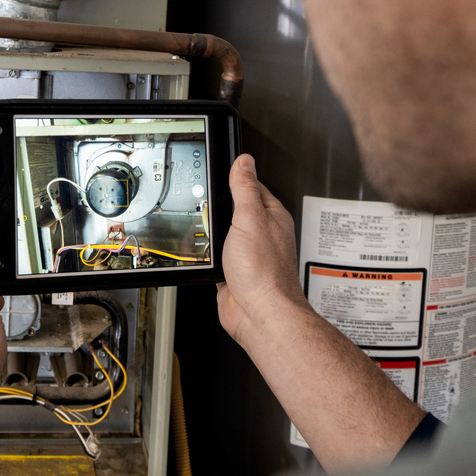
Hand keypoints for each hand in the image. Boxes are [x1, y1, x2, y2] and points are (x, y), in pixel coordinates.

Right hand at [217, 154, 308, 345]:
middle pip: (237, 210)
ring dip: (212, 232)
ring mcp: (248, 254)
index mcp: (272, 216)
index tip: (222, 169)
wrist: (259, 314)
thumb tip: (244, 162)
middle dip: (220, 206)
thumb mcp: (250, 219)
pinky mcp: (234, 272)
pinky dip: (208, 254)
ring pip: (226, 234)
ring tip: (202, 224)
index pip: (253, 186)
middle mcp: (262, 234)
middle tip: (206, 199)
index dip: (236, 177)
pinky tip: (202, 251)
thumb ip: (245, 189)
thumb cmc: (264, 272)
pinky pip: (217, 256)